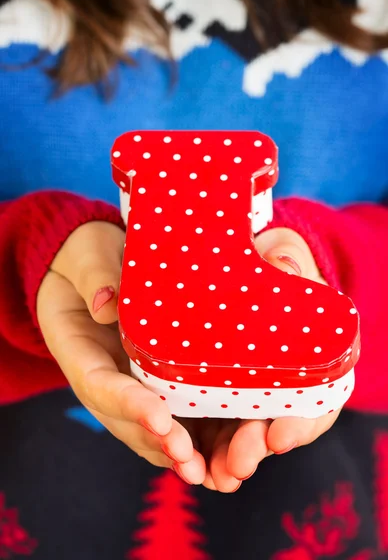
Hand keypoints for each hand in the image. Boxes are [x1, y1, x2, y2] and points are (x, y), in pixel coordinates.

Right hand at [37, 221, 204, 482]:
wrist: (98, 264)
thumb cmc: (89, 257)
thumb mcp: (86, 256)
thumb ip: (95, 277)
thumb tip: (108, 304)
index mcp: (82, 352)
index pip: (102, 385)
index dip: (129, 405)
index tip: (160, 418)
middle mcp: (109, 380)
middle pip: (132, 424)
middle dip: (166, 446)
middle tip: (196, 464)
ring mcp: (136, 385)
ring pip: (160, 430)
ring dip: (191, 456)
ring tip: (224, 474)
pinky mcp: (163, 381)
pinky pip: (183, 414)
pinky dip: (208, 439)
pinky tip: (236, 452)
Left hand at [179, 228, 339, 492]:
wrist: (237, 264)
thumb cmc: (266, 258)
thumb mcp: (281, 251)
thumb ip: (286, 255)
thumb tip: (283, 262)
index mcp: (312, 353)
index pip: (317, 396)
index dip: (303, 420)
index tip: (280, 435)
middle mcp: (285, 379)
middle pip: (280, 426)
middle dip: (259, 447)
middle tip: (239, 462)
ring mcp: (252, 389)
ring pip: (247, 435)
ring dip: (231, 459)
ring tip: (213, 474)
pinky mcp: (220, 391)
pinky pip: (215, 425)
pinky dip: (205, 447)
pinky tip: (189, 461)